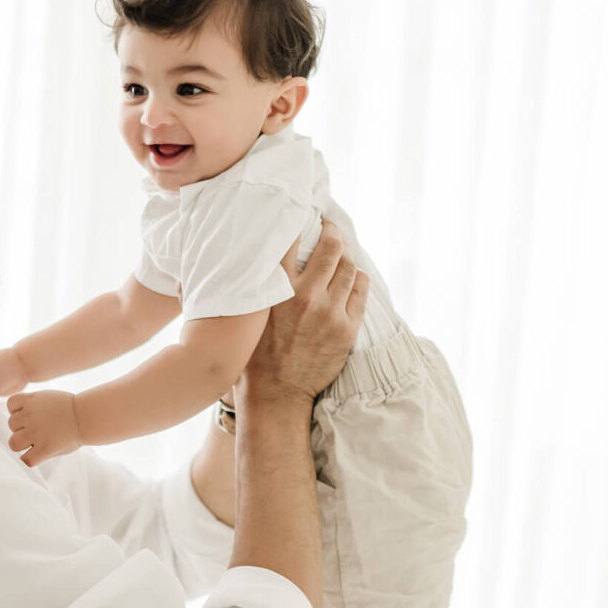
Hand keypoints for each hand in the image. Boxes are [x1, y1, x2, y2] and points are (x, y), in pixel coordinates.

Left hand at [7, 389, 83, 466]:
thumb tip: (19, 419)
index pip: (10, 404)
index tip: (30, 414)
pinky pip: (26, 459)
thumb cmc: (72, 409)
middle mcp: (30, 415)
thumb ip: (33, 406)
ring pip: (13, 443)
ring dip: (22, 444)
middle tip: (37, 431)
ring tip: (35, 443)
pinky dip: (29, 459)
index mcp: (32, 400)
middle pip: (11, 424)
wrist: (88, 416)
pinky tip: (38, 455)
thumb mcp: (48, 399)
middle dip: (21, 428)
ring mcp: (36, 432)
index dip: (17, 411)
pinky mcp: (44, 448)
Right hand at [238, 219, 366, 407]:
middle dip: (332, 231)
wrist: (276, 394)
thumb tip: (247, 256)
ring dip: (345, 255)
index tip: (300, 214)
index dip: (297, 221)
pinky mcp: (347, 328)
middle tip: (328, 227)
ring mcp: (329, 312)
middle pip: (330, 246)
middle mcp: (305, 296)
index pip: (290, 239)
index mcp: (276, 289)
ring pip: (349, 266)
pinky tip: (350, 276)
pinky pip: (360, 289)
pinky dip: (357, 278)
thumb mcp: (246, 314)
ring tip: (340, 253)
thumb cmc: (255, 355)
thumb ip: (253, 285)